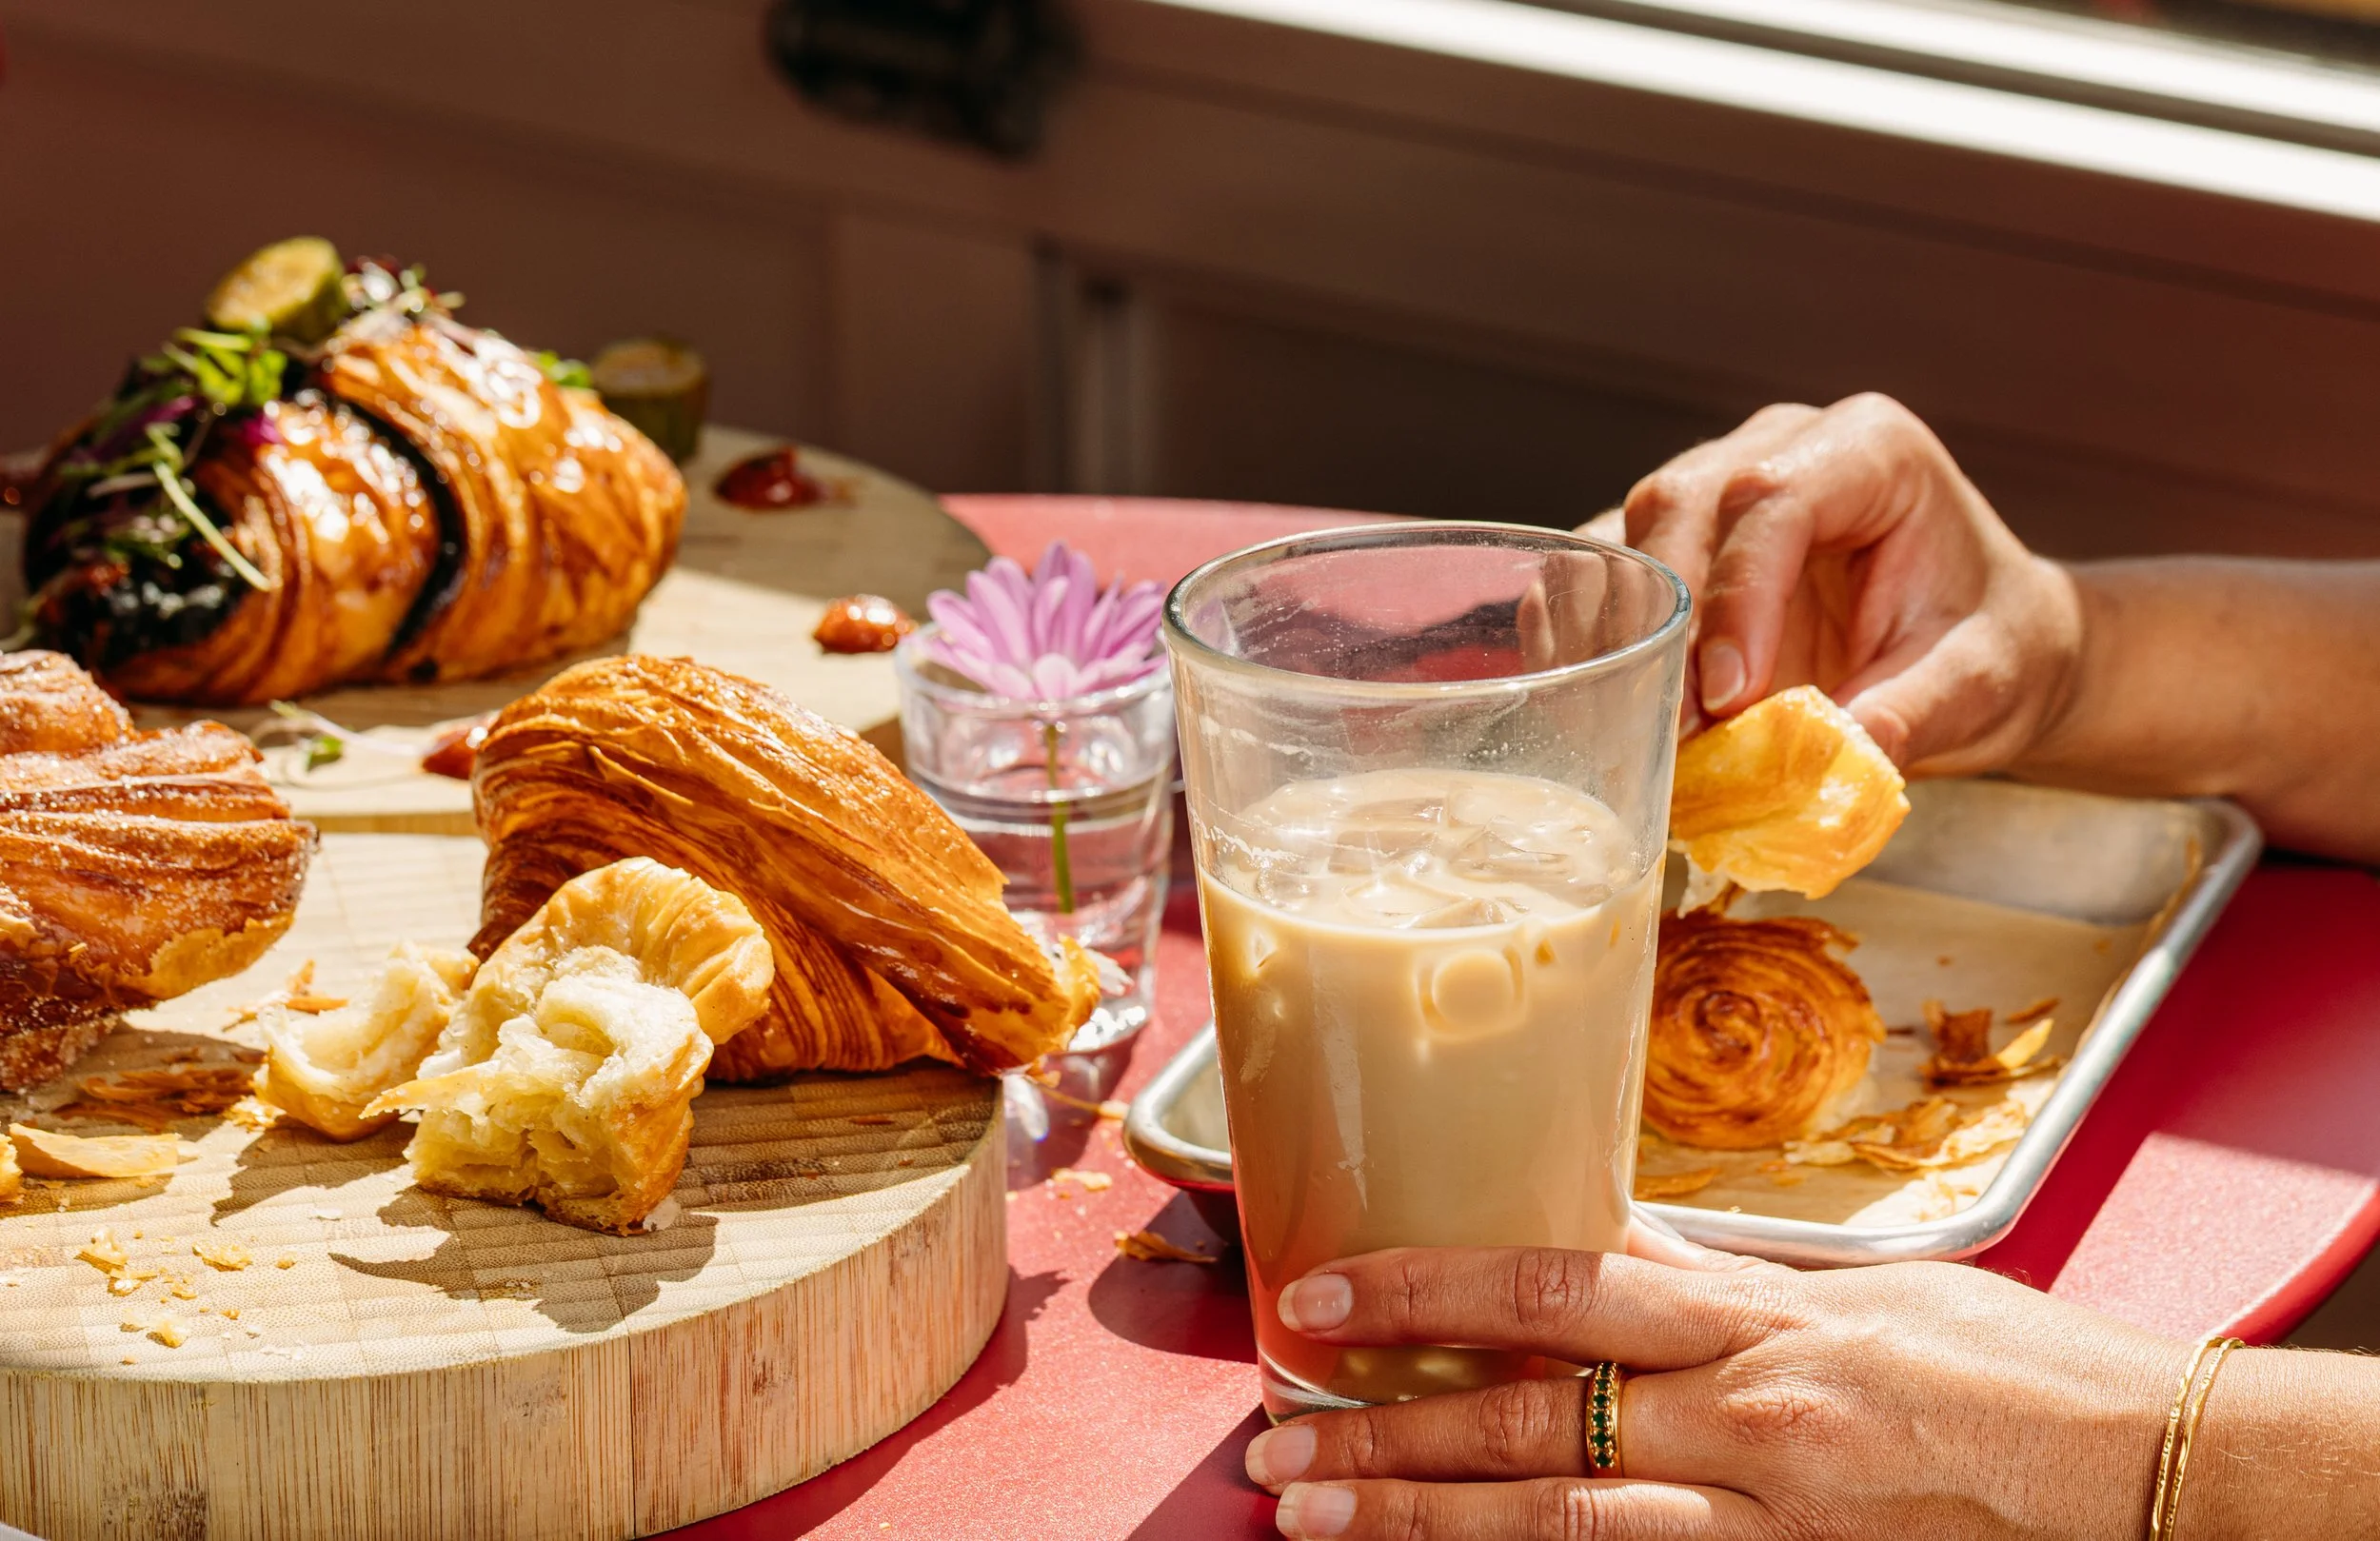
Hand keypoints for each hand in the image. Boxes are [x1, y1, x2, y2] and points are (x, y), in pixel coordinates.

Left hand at [1244, 1234, 2180, 1539]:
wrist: (2147, 1478)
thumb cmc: (2013, 1371)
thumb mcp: (1860, 1291)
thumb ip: (1719, 1276)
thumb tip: (1609, 1233)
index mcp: (1758, 1319)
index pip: (1554, 1285)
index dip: (1425, 1288)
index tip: (1323, 1293)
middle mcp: (1748, 1421)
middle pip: (1527, 1426)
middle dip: (1385, 1437)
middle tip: (1273, 1442)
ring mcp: (1763, 1521)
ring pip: (1557, 1527)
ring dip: (1420, 1524)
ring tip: (1315, 1519)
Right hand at [1596, 395, 2080, 774]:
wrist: (1981, 643)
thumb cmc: (1989, 646)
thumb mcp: (1974, 688)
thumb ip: (1907, 715)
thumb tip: (1830, 763)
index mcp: (1870, 451)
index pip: (1773, 498)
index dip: (1737, 595)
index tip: (1730, 696)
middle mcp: (1782, 446)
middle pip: (1681, 502)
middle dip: (1666, 620)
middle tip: (1675, 729)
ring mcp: (1719, 484)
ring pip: (1629, 531)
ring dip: (1620, 631)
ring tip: (1633, 724)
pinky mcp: (1679, 541)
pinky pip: (1612, 573)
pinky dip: (1600, 637)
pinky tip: (1606, 701)